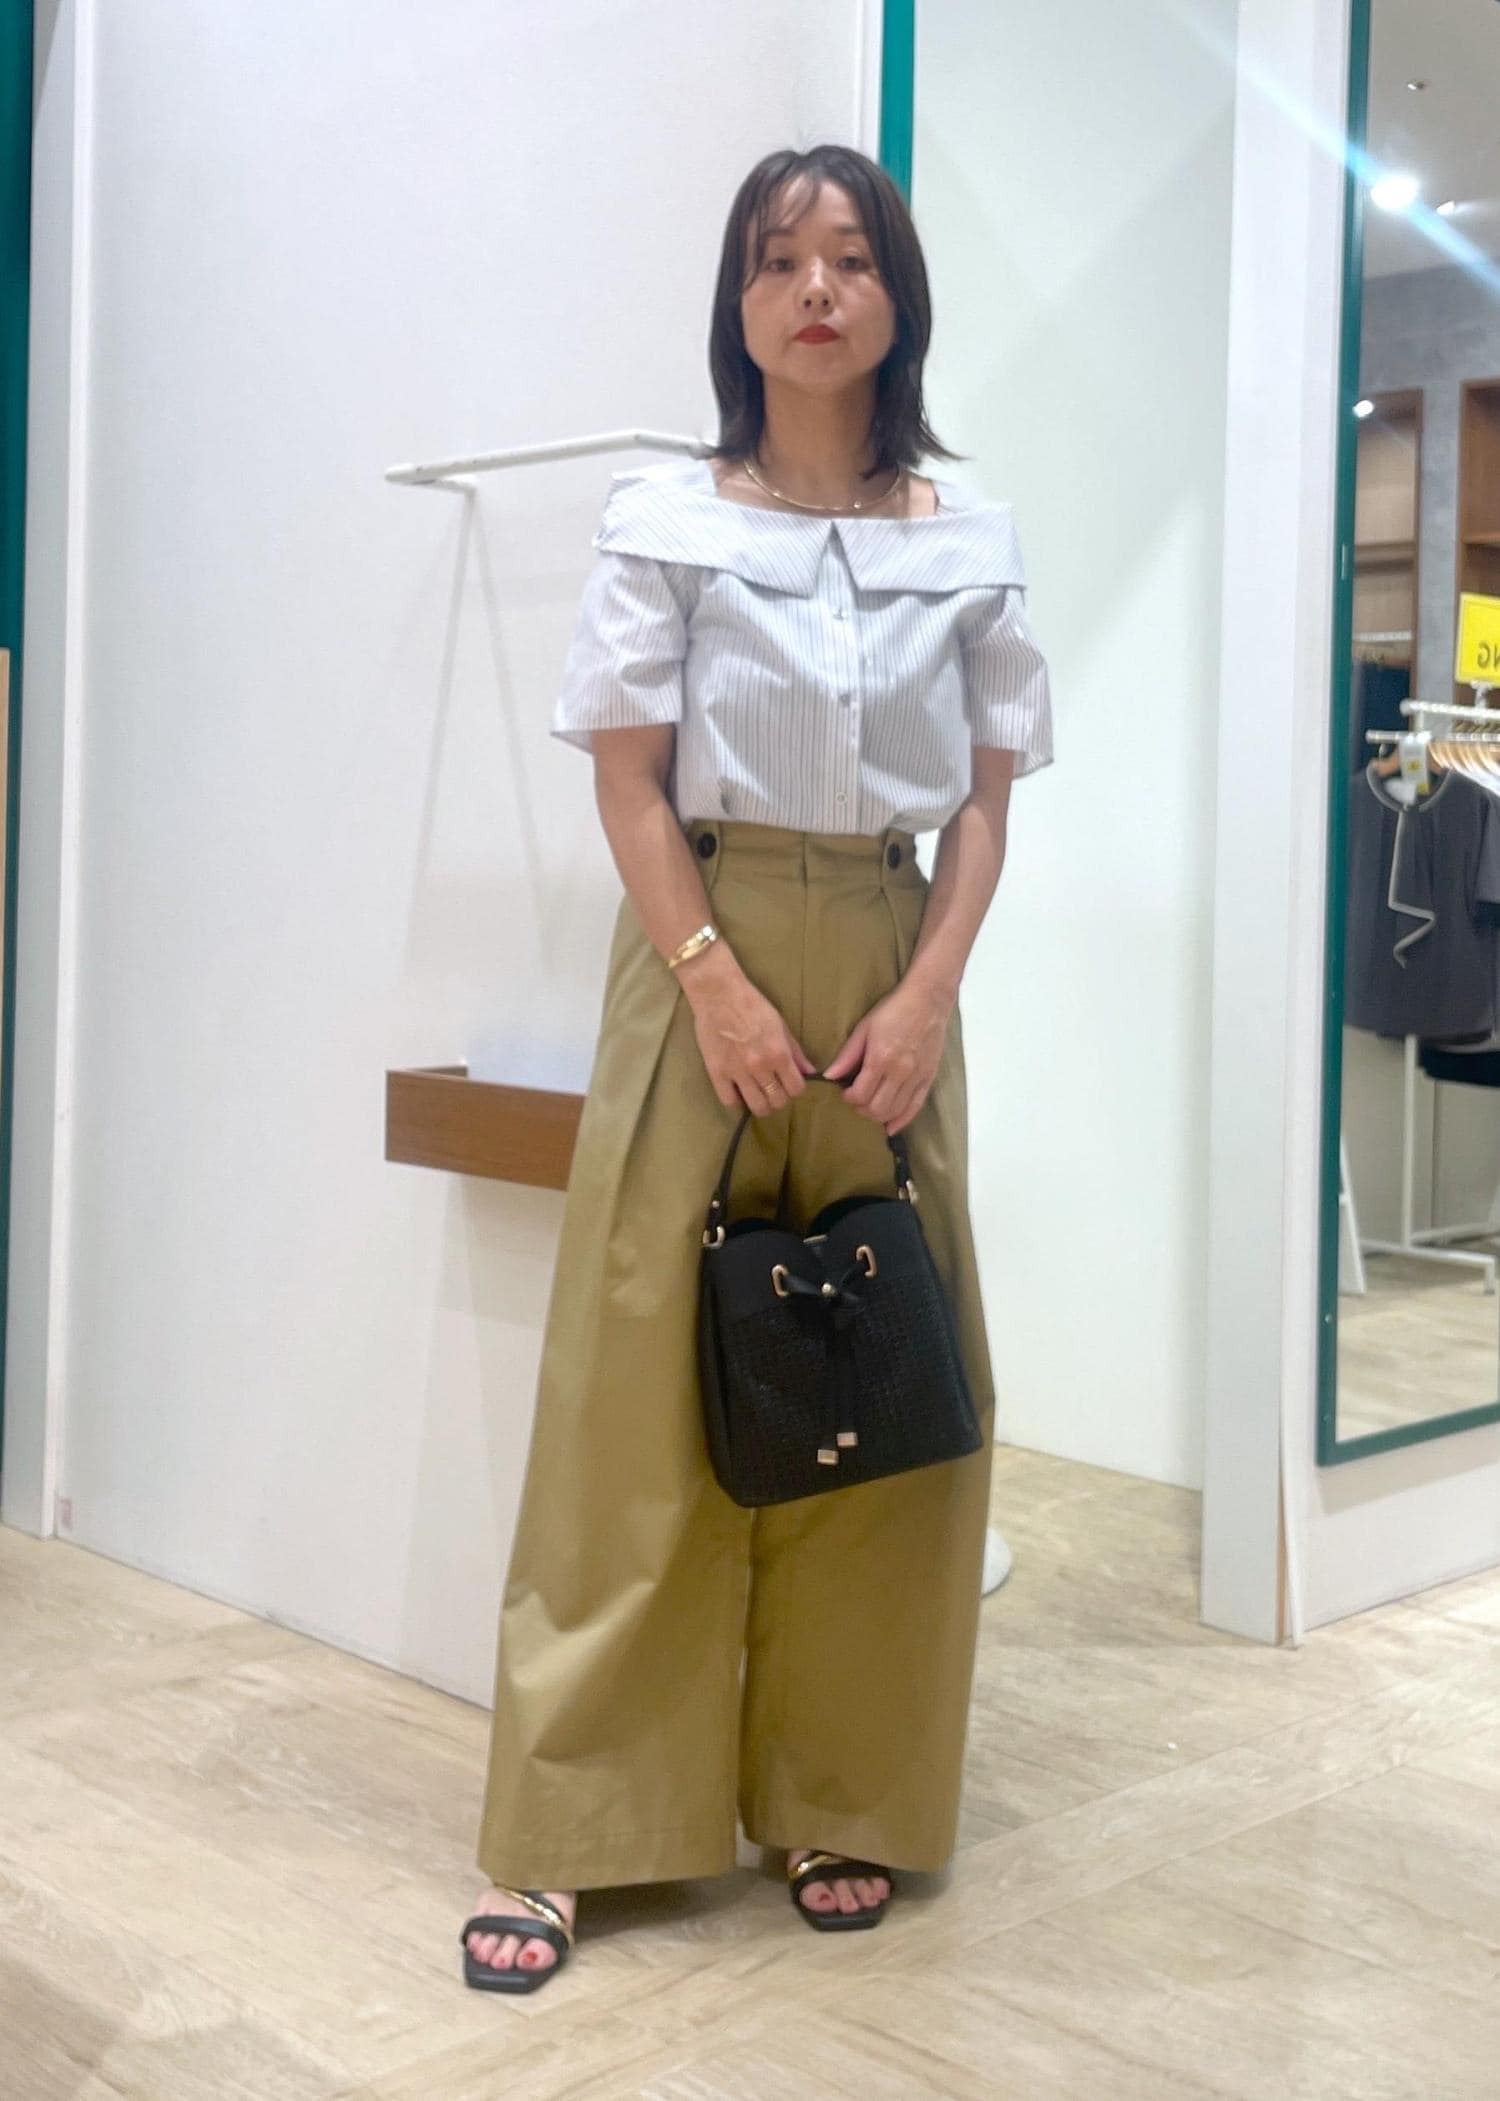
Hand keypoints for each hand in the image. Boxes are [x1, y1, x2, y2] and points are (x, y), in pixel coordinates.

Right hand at [678, 944, 817, 1115]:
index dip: (796, 1089)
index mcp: (779, 1053)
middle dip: (779, 1098)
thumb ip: (796, 1052)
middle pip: (777, 1101)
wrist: (719, 994)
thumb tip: (810, 1072)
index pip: (796, 1089)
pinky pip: (729, 1101)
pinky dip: (737, 1101)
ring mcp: (737, 1072)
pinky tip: (739, 1092)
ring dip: (761, 1104)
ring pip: (756, 1106)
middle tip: (774, 1089)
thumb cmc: (753, 1005)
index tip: (791, 1084)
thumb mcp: (781, 1025)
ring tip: (759, 1094)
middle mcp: (760, 1067)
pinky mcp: (716, 1072)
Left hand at [821, 976, 954, 1134]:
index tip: (845, 1092)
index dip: (849, 1098)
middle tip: (856, 1100)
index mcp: (881, 1059)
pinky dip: (902, 1120)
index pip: (861, 1094)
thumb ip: (847, 1055)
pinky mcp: (928, 1078)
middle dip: (862, 1109)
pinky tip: (891, 1127)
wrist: (928, 1001)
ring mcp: (916, 1077)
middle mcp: (900, 1072)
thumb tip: (829, 1075)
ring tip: (870, 1108)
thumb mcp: (864, 1028)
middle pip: (877, 1108)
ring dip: (878, 1115)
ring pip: (895, 1111)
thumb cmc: (894, 1011)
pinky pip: (915, 1107)